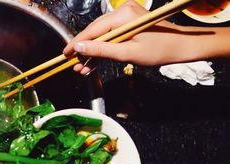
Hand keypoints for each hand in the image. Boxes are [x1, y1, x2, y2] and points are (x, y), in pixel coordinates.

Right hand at [63, 0, 202, 73]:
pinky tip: (93, 63)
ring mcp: (125, 16)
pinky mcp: (128, 23)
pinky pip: (110, 36)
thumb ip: (101, 50)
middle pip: (95, 32)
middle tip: (72, 66)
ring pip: (101, 35)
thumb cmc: (159, 50)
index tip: (64, 55)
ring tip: (81, 69)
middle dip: (83, 50)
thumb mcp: (127, 53)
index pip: (92, 30)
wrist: (182, 46)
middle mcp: (122, 11)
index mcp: (122, 15)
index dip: (77, 43)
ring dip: (92, 53)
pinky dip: (103, 49)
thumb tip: (79, 48)